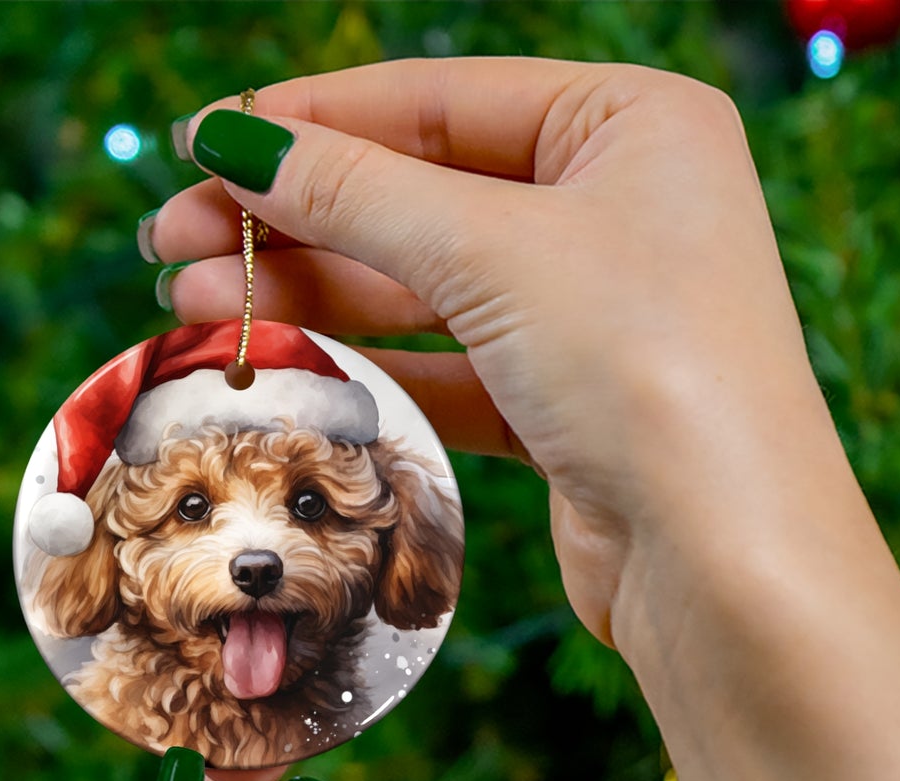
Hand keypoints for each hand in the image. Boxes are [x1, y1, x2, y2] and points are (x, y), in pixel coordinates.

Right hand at [147, 60, 899, 780]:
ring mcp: (597, 313)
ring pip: (428, 286)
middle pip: (424, 194)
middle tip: (173, 243)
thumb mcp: (493, 251)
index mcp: (634, 126)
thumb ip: (356, 192)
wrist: (726, 562)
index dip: (312, 123)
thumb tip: (234, 143)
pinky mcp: (571, 405)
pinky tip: (287, 355)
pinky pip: (452, 362)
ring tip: (198, 302)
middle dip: (296, 219)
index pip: (440, 99)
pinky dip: (372, 359)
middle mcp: (621, 210)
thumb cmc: (648, 370)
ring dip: (316, 292)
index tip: (202, 147)